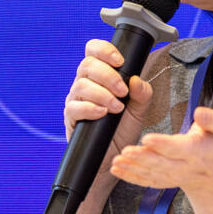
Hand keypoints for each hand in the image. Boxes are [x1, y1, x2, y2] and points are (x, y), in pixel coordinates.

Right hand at [55, 39, 155, 213]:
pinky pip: (74, 107)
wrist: (110, 162)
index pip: (94, 51)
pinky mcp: (71, 118)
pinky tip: (102, 114)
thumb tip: (137, 79)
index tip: (121, 61)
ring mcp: (75, 101)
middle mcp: (85, 85)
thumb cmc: (122, 134)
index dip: (105, 50)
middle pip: (87, 65)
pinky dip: (90, 108)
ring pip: (81, 84)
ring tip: (116, 107)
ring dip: (102, 93)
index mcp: (100, 77)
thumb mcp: (138, 113)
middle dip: (107, 75)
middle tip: (123, 91)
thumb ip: (141, 95)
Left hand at [108, 106, 212, 201]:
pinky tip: (116, 170)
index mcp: (198, 152)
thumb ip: (212, 120)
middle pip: (162, 164)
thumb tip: (199, 112)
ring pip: (151, 174)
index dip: (163, 144)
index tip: (147, 138)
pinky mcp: (163, 182)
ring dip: (133, 168)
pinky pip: (146, 181)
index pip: (179, 149)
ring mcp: (173, 177)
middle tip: (126, 151)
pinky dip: (130, 177)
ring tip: (117, 161)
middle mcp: (185, 167)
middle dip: (143, 158)